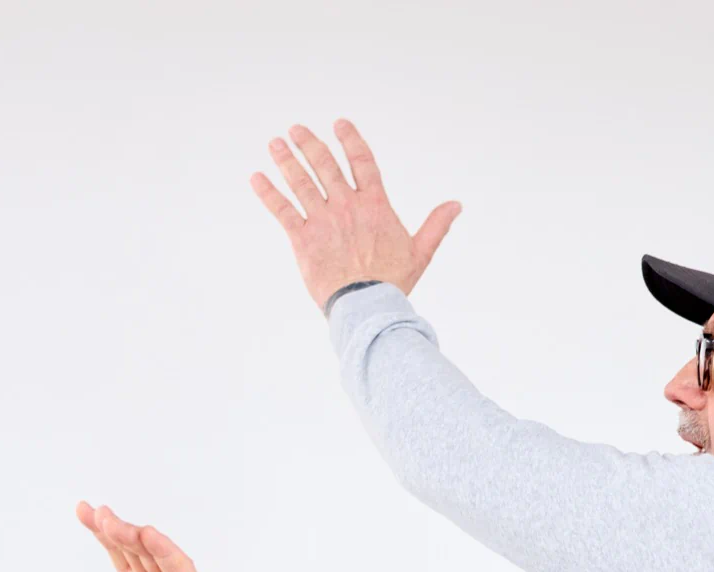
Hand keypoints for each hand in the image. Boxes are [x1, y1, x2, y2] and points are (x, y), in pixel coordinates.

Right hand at [76, 501, 236, 571]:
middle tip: (109, 521)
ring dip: (116, 530)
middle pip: (154, 554)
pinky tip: (86, 513)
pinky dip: (104, 535)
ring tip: (94, 513)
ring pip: (135, 549)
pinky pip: (119, 552)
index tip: (148, 534)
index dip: (166, 553)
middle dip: (133, 538)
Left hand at [250, 120, 460, 308]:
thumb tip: (456, 205)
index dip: (350, 140)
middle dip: (309, 144)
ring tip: (275, 143)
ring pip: (301, 182)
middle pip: (325, 165)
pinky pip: (282, 210)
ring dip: (286, 160)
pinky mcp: (303, 239)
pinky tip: (257, 178)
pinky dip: (268, 193)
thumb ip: (436, 224)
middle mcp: (347, 206)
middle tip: (296, 130)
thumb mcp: (421, 251)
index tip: (339, 124)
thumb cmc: (393, 282)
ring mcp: (323, 220)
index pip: (362, 161)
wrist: (367, 306)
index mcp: (375, 205)